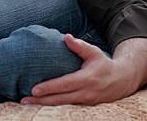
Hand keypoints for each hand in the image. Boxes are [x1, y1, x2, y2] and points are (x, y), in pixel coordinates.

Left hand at [20, 34, 137, 105]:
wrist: (121, 81)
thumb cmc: (104, 64)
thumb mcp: (93, 52)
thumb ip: (79, 46)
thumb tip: (65, 37)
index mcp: (86, 79)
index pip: (64, 85)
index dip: (49, 88)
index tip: (34, 89)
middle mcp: (85, 93)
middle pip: (59, 100)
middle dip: (41, 100)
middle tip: (24, 100)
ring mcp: (85, 103)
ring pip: (61, 106)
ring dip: (44, 106)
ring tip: (28, 103)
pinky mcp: (85, 107)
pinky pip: (66, 108)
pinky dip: (53, 108)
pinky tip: (42, 105)